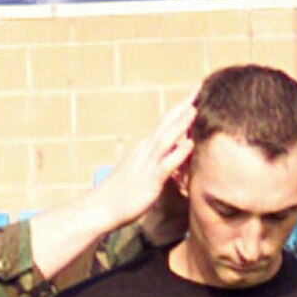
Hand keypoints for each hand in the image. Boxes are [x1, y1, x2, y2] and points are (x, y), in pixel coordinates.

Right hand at [90, 97, 196, 235]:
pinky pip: (166, 164)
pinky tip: (190, 144)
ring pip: (165, 139)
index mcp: (141, 149)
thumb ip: (150, 163)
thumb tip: (165, 159)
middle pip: (164, 124)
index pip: (162, 124)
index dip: (177, 108)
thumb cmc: (116, 195)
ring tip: (194, 109)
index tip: (192, 93)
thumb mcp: (134, 173)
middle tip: (198, 87)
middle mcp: (144, 152)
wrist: (98, 209)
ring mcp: (146, 166)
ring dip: (180, 124)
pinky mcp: (150, 181)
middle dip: (181, 106)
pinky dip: (178, 153)